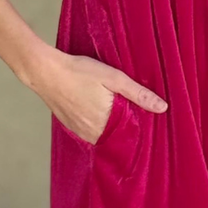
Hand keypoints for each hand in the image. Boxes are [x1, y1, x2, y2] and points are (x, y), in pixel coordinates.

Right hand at [37, 50, 166, 144]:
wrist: (45, 71)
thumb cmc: (79, 72)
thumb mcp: (114, 78)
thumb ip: (138, 94)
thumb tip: (162, 107)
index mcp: (106, 125)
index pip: (130, 135)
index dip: (138, 126)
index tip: (143, 117)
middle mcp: (92, 134)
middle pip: (116, 135)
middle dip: (124, 125)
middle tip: (128, 108)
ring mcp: (79, 132)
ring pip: (102, 134)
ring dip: (109, 125)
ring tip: (111, 107)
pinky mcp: (70, 127)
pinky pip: (89, 131)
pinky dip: (96, 124)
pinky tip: (96, 109)